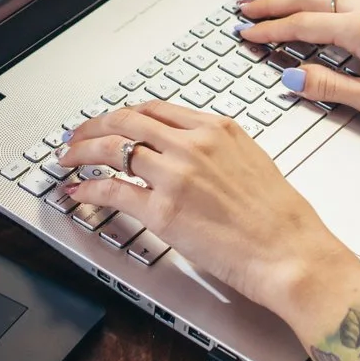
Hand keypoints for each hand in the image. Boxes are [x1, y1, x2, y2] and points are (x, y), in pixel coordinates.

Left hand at [58, 101, 359, 351]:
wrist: (292, 251)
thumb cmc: (281, 218)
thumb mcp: (253, 162)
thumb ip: (217, 151)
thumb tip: (189, 156)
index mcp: (218, 128)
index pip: (155, 109)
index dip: (124, 114)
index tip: (110, 121)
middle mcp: (194, 144)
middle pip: (126, 122)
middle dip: (93, 127)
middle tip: (76, 136)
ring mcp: (176, 176)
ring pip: (112, 149)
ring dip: (81, 152)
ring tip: (68, 159)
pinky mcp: (163, 211)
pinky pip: (112, 191)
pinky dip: (88, 189)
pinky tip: (79, 192)